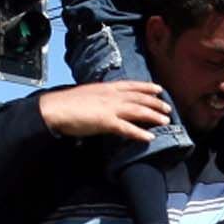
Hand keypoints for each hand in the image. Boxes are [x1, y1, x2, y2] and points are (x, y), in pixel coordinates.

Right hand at [38, 82, 171, 142]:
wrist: (55, 108)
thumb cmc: (66, 103)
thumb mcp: (86, 95)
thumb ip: (98, 97)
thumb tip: (103, 102)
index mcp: (106, 87)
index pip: (132, 85)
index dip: (147, 87)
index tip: (158, 89)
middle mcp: (112, 95)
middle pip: (139, 97)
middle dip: (156, 103)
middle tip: (168, 109)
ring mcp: (110, 108)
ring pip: (138, 111)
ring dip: (153, 116)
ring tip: (165, 121)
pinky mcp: (106, 122)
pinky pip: (127, 128)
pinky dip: (139, 133)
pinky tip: (149, 138)